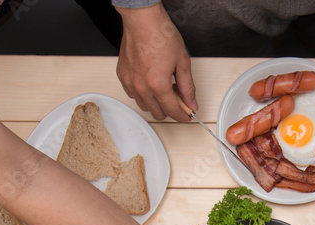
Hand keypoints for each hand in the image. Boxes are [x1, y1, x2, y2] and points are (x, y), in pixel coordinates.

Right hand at [115, 4, 195, 121]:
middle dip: (170, 110)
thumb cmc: (160, 34)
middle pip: (157, 113)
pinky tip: (150, 84)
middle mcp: (142, 86)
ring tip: (163, 89)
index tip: (186, 115)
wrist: (142, 20)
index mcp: (158, 85)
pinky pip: (132, 94)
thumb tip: (191, 102)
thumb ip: (187, 86)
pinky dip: (142, 94)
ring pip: (144, 106)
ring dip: (155, 103)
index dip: (182, 115)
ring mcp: (130, 82)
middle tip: (177, 100)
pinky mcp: (123, 76)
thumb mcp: (182, 62)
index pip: (172, 110)